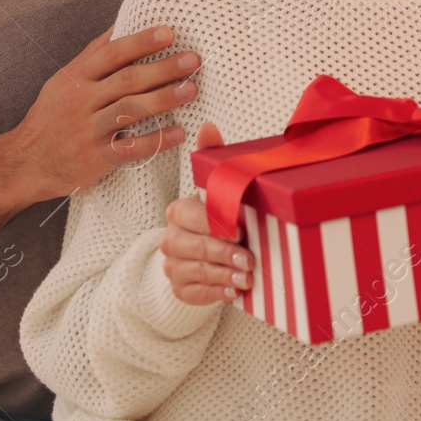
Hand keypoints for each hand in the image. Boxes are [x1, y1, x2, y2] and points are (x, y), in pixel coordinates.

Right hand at [0, 24, 201, 264]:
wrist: (24, 162)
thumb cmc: (50, 117)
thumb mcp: (64, 81)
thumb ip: (93, 54)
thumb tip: (121, 24)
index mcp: (75, 78)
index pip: (111, 53)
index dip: (141, 41)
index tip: (169, 32)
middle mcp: (81, 101)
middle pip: (127, 80)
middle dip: (163, 68)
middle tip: (192, 60)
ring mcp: (88, 131)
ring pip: (131, 111)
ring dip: (164, 99)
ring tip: (192, 89)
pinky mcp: (96, 159)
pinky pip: (131, 148)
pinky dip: (156, 139)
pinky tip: (178, 131)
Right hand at [161, 122, 255, 305]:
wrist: (206, 251)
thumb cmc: (216, 216)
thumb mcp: (216, 187)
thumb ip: (212, 157)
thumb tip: (207, 126)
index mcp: (178, 212)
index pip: (192, 218)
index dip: (215, 225)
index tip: (240, 231)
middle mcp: (171, 239)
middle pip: (195, 247)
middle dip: (224, 254)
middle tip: (249, 259)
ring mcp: (173, 265)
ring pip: (196, 272)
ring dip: (224, 276)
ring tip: (248, 277)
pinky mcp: (179, 288)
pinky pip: (194, 294)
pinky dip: (216, 294)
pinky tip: (235, 292)